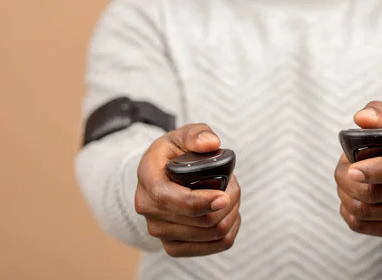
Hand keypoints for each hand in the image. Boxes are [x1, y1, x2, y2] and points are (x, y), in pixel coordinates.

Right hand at [135, 123, 240, 256]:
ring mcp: (159, 231)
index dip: (201, 202)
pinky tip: (229, 215)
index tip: (224, 196)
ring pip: (210, 235)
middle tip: (233, 185)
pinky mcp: (173, 246)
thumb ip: (197, 134)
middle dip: (228, 202)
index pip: (172, 200)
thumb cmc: (174, 153)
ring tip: (231, 196)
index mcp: (148, 179)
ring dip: (231, 215)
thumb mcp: (182, 135)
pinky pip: (212, 248)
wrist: (160, 175)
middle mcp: (148, 209)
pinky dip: (228, 232)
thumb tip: (211, 144)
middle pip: (200, 221)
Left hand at [335, 101, 381, 237]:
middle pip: (381, 193)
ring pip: (373, 213)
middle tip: (341, 171)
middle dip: (349, 183)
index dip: (377, 169)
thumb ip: (379, 113)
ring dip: (348, 198)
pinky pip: (374, 229)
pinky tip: (350, 203)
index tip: (352, 171)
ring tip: (344, 184)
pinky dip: (354, 217)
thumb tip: (361, 119)